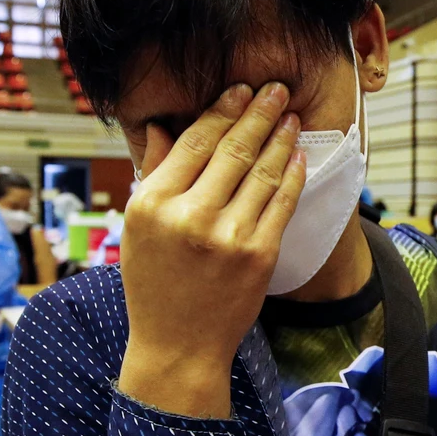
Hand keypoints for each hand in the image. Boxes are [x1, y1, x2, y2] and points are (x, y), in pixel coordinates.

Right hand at [117, 83, 304, 418]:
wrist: (178, 347)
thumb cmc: (154, 285)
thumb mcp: (138, 228)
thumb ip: (154, 173)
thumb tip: (164, 125)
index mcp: (153, 204)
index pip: (193, 143)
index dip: (221, 111)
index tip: (240, 90)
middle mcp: (190, 217)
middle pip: (232, 150)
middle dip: (258, 113)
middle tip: (276, 88)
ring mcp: (228, 237)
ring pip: (262, 172)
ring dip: (280, 138)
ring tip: (290, 114)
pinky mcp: (259, 256)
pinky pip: (281, 204)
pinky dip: (292, 175)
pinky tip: (298, 155)